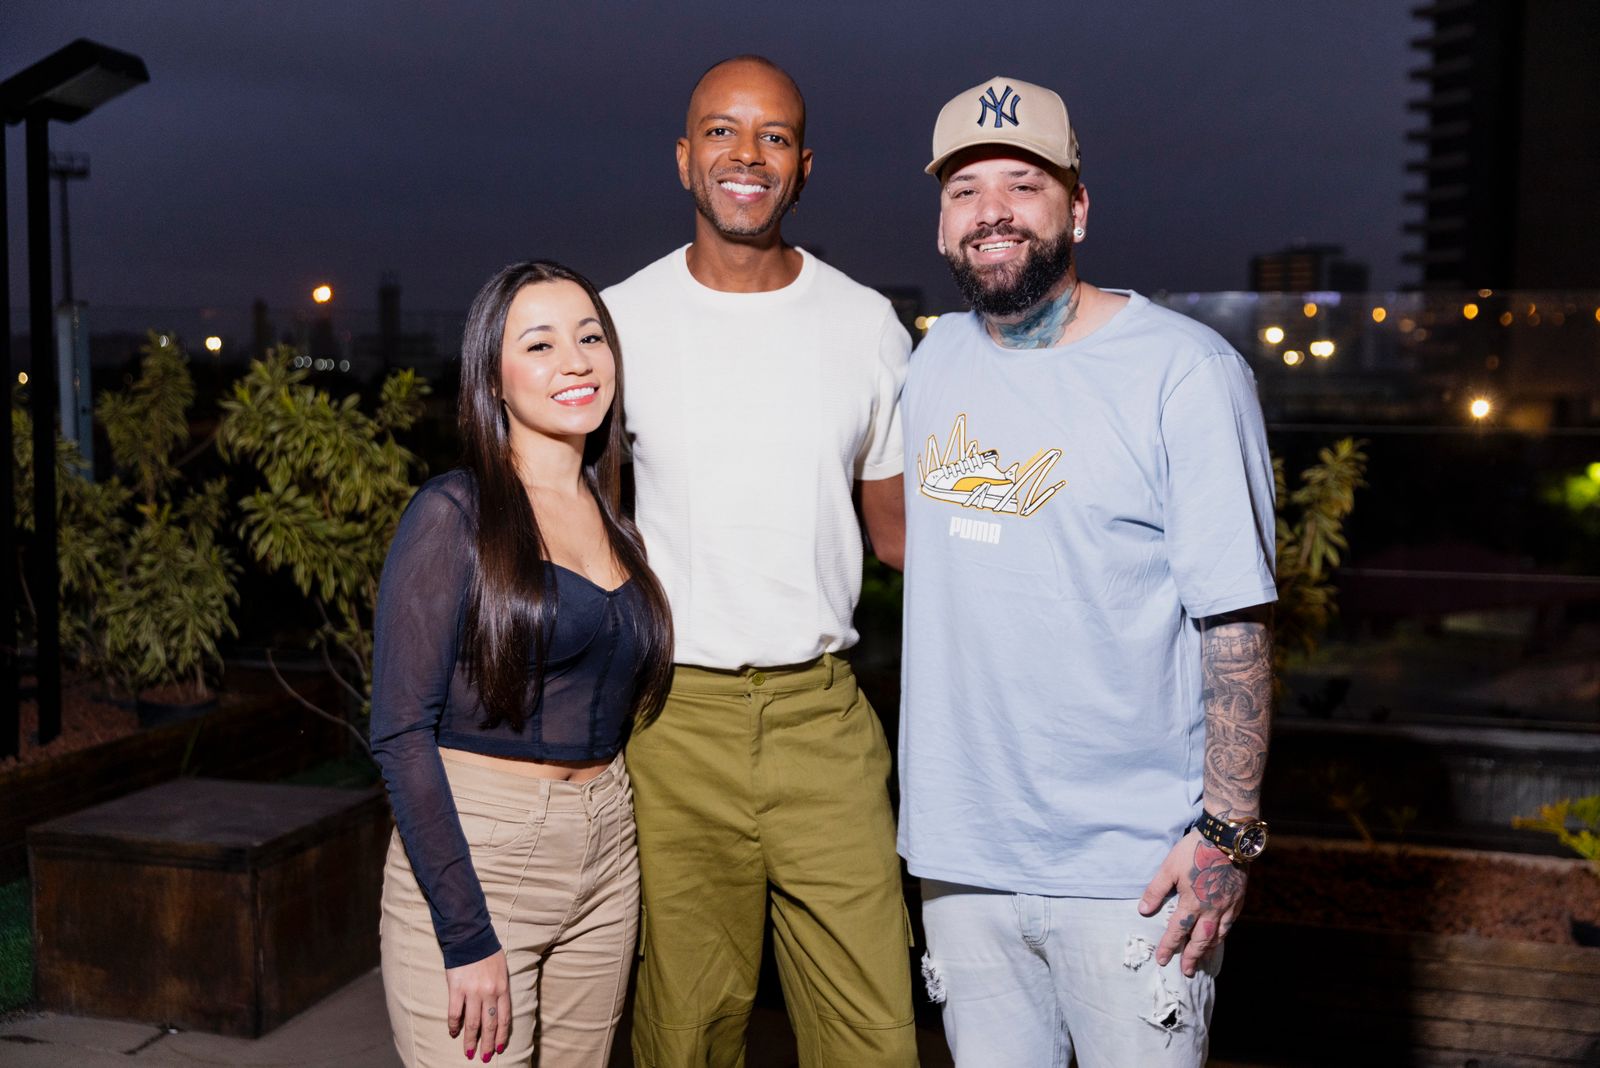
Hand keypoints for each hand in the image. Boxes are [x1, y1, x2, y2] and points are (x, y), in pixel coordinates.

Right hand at [446, 948, 509, 1061]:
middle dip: (487, 1044)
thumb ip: (500, 989)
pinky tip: (453, 1033)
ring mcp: (472, 992)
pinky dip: (453, 1025)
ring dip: (470, 1040)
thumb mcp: (501, 970)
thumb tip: (497, 1007)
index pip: (504, 1018)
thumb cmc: (488, 952)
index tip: (498, 1048)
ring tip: (469, 1052)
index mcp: (502, 988)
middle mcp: (489, 993)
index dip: (501, 1035)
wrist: (470, 937)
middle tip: (484, 1057)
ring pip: (472, 1023)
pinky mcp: (456, 989)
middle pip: (489, 1025)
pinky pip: (455, 1013)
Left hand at [1137, 829, 1247, 977]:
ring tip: (1202, 960)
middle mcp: (1211, 909)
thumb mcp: (1169, 867)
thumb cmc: (1194, 850)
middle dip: (1192, 957)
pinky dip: (1223, 935)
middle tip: (1187, 971)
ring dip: (1208, 949)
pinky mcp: (1238, 899)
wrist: (1227, 838)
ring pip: (1218, 934)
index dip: (1169, 946)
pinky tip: (1219, 937)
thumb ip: (1156, 890)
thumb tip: (1143, 911)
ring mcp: (1227, 905)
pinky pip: (1230, 924)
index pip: (1178, 931)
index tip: (1162, 960)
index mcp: (1192, 902)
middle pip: (1201, 939)